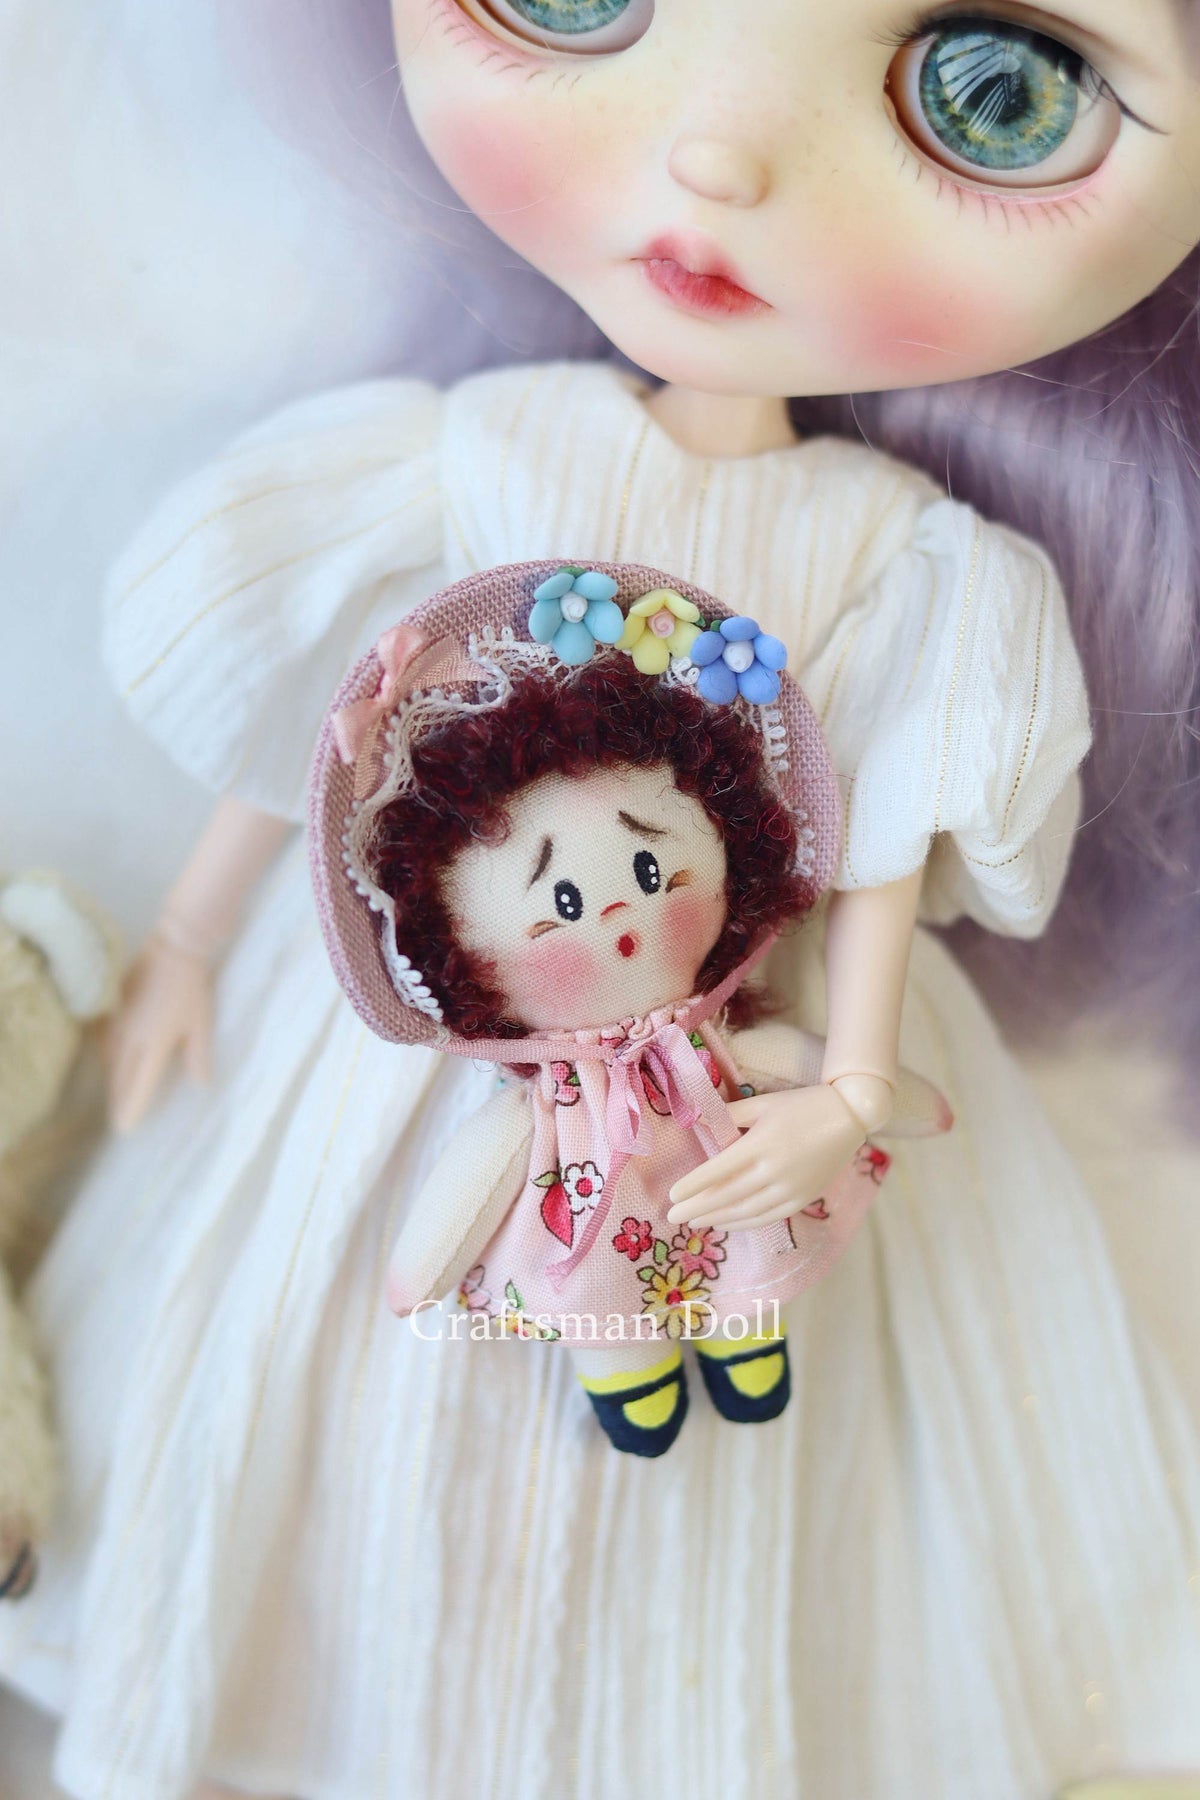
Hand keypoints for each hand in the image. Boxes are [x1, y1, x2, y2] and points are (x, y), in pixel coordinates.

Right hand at [105, 935, 213, 1132]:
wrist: (173, 947)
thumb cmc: (192, 987)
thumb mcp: (201, 1023)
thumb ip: (198, 1055)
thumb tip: (201, 1084)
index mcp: (154, 1043)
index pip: (140, 1084)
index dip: (132, 1108)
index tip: (125, 1129)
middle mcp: (131, 1037)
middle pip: (120, 1077)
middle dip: (119, 1099)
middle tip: (117, 1120)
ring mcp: (118, 1021)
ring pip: (110, 1060)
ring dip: (112, 1080)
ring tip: (114, 1096)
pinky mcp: (112, 1008)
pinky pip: (104, 1040)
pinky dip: (107, 1056)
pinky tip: (109, 1062)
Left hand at [666, 1086, 866, 1229]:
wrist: (850, 1116)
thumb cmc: (803, 1105)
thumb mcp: (764, 1103)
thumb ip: (730, 1113)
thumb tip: (697, 1120)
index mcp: (761, 1144)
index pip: (719, 1170)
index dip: (693, 1185)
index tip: (672, 1195)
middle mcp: (774, 1171)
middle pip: (727, 1196)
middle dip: (697, 1208)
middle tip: (672, 1217)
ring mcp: (790, 1189)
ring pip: (746, 1211)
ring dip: (717, 1219)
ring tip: (694, 1222)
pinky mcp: (802, 1199)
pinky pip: (767, 1217)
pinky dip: (744, 1223)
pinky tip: (727, 1223)